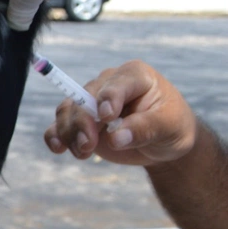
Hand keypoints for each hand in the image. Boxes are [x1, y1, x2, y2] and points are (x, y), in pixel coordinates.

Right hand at [44, 60, 197, 166]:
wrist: (163, 142)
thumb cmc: (173, 127)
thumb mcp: (169, 127)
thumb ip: (144, 129)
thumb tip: (115, 138)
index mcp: (134, 76)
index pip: (115, 84)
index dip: (107, 99)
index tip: (107, 118)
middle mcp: (108, 84)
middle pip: (83, 98)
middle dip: (82, 122)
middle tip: (88, 145)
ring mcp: (91, 102)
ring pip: (67, 111)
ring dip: (69, 132)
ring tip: (83, 153)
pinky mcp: (80, 121)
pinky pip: (59, 124)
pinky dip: (55, 135)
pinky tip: (58, 148)